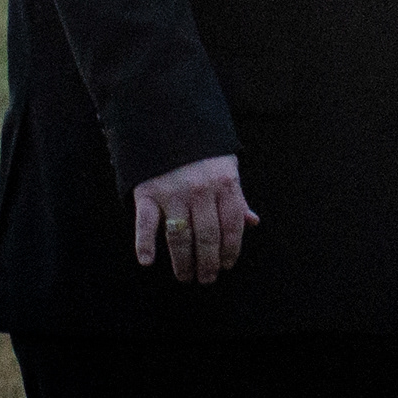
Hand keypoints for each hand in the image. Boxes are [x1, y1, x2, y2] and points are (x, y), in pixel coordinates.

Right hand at [132, 153, 256, 283]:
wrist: (167, 119)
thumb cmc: (201, 149)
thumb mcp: (226, 166)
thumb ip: (237, 197)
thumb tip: (252, 222)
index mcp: (225, 182)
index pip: (232, 225)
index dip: (231, 249)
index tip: (227, 265)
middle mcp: (201, 189)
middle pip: (207, 236)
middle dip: (208, 262)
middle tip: (206, 279)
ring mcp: (173, 192)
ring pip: (180, 236)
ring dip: (183, 261)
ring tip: (185, 276)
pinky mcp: (147, 192)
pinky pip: (146, 223)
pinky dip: (144, 244)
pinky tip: (147, 261)